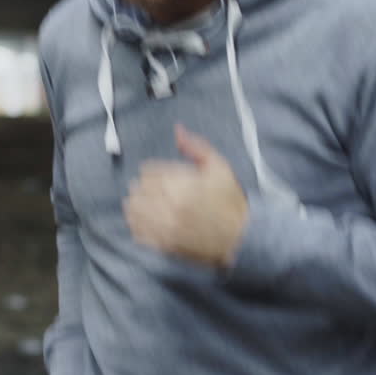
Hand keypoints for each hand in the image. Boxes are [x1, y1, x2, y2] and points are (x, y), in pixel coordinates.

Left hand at [124, 124, 248, 267]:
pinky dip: (137, 226)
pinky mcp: (166, 245)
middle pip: (137, 191)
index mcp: (181, 184)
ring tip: (142, 204)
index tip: (155, 176)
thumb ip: (196, 146)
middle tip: (150, 190)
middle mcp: (171, 205)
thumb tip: (178, 130)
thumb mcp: (219, 167)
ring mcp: (167, 227)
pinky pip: (139, 233)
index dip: (150, 172)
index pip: (147, 172)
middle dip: (142, 188)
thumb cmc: (230, 201)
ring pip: (134, 211)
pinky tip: (143, 222)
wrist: (241, 236)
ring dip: (135, 206)